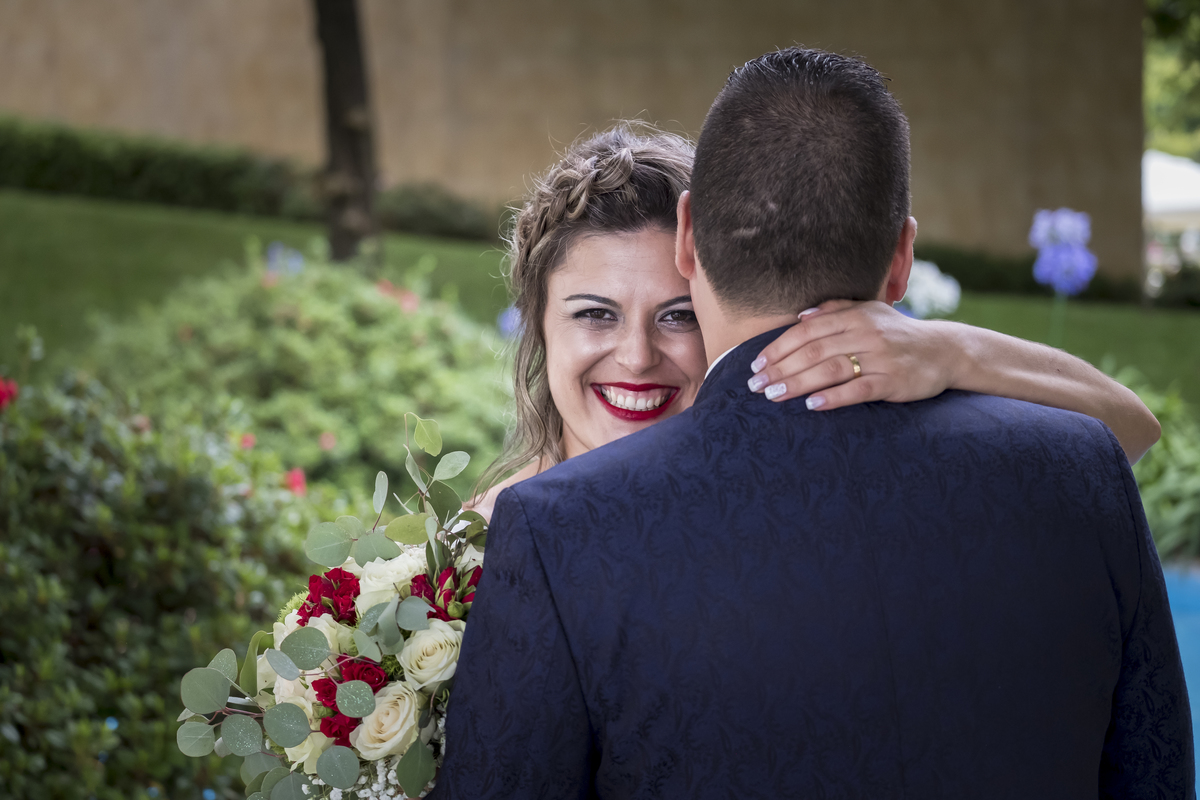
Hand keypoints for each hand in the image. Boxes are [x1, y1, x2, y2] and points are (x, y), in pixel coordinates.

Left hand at [746, 300, 959, 409]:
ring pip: (831, 369)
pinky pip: (859, 389)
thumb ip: (835, 310)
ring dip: (798, 383)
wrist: (945, 350)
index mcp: (854, 316)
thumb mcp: (870, 312)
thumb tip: (800, 316)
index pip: (806, 331)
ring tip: (774, 395)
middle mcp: (865, 333)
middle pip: (813, 351)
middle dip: (780, 368)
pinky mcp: (894, 380)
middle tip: (755, 385)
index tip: (755, 364)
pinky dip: (834, 397)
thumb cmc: (897, 333)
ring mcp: (880, 357)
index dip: (778, 347)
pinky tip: (812, 405)